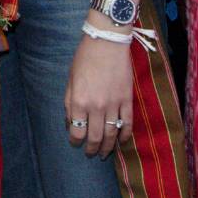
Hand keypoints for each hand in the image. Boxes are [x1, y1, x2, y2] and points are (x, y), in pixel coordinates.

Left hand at [65, 32, 132, 157]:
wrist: (107, 43)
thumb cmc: (85, 58)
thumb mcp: (70, 80)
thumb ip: (69, 103)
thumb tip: (70, 122)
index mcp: (79, 101)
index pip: (77, 131)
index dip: (76, 141)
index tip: (76, 143)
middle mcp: (96, 106)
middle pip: (95, 137)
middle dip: (92, 149)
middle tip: (91, 154)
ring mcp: (114, 105)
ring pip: (112, 134)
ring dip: (108, 147)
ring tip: (104, 153)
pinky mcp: (127, 100)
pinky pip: (127, 124)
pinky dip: (125, 136)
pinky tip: (121, 142)